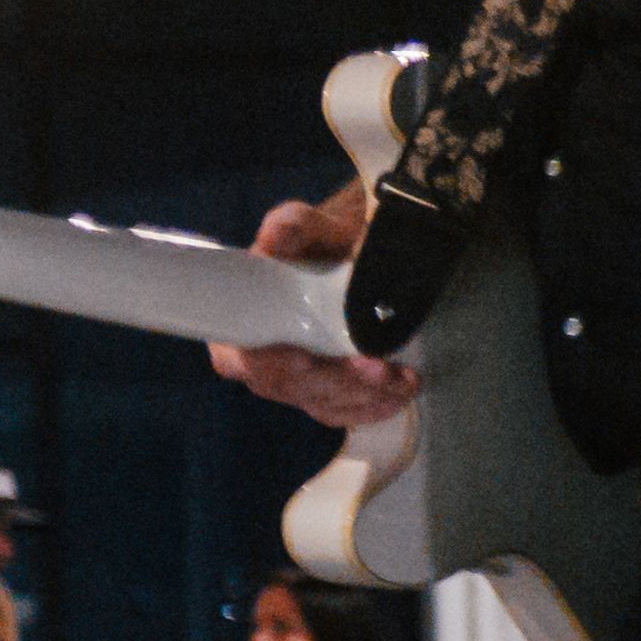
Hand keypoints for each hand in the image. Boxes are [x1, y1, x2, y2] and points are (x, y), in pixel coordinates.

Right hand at [214, 181, 417, 430]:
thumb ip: (291, 227)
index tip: (304, 358)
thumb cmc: (318, 244)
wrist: (345, 258)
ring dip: (364, 395)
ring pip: (321, 402)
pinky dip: (374, 406)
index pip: (241, 355)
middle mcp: (256, 361)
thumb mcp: (308, 227)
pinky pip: (342, 413)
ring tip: (402, 378)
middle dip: (335, 381)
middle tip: (378, 368)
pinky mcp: (321, 395)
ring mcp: (291, 383)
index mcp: (238, 322)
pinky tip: (399, 393)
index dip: (270, 362)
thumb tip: (274, 237)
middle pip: (289, 386)